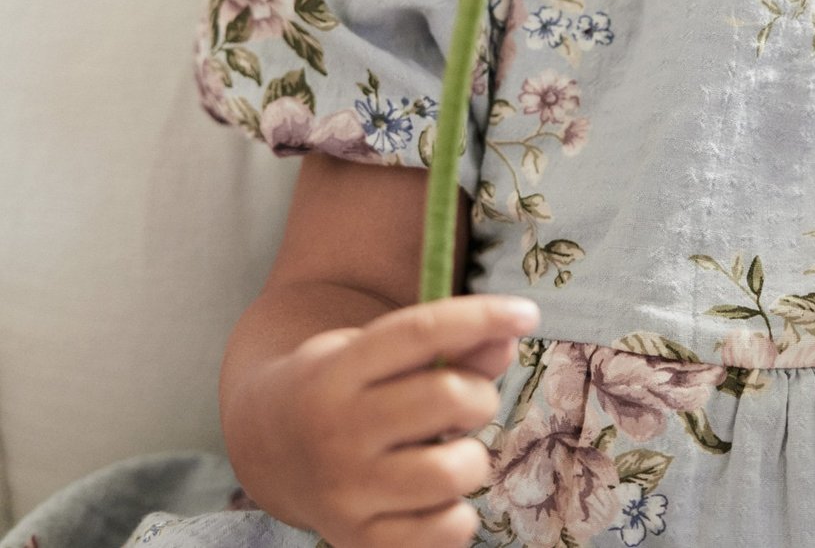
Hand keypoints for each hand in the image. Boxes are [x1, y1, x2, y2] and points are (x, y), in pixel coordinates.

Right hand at [255, 294, 538, 547]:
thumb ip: (443, 345)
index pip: (420, 331)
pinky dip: (458, 514)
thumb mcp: (373, 349)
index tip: (527, 312)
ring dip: (472, 458)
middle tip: (468, 399)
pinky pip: (443, 534)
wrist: (264, 446)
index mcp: (339, 369)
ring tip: (451, 453)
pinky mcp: (356, 542)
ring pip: (452, 471)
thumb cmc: (341, 386)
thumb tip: (506, 342)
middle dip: (479, 394)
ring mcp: (345, 492)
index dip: (481, 317)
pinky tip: (438, 497)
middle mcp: (337, 430)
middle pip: (446, 397)